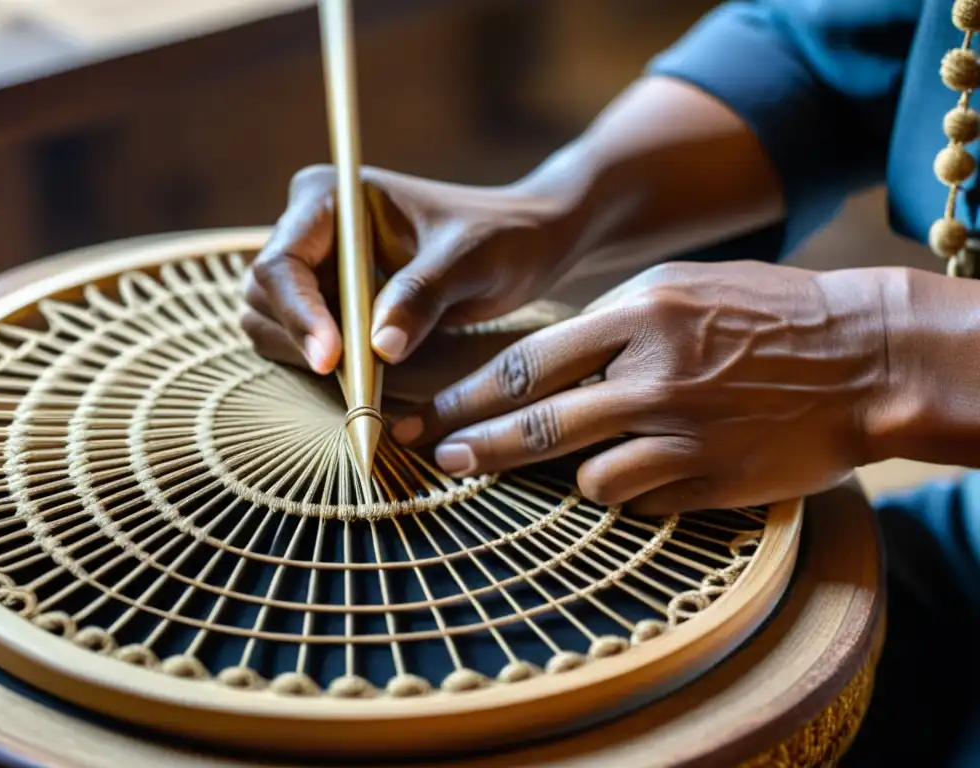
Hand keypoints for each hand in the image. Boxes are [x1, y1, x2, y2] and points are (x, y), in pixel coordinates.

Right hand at [241, 165, 576, 373]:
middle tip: (361, 379)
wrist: (523, 245)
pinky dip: (326, 365)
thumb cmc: (503, 237)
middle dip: (304, 339)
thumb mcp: (471, 259)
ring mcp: (315, 267)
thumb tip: (378, 348)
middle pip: (265, 296)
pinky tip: (372, 371)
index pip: (282, 261)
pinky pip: (299, 342)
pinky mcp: (328, 302)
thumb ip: (422, 295)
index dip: (299, 313)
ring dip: (311, 357)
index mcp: (332, 197)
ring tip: (373, 372)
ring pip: (271, 324)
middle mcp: (310, 228)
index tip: (333, 360)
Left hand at [389, 261, 892, 515]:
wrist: (865, 357)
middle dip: (474, 445)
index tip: (427, 413)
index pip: (528, 364)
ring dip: (560, 474)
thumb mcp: (683, 289)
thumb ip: (612, 322)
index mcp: (639, 316)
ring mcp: (683, 433)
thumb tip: (549, 361)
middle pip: (536, 423)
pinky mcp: (713, 480)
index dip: (468, 395)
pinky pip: (639, 500)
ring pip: (586, 474)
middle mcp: (652, 376)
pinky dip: (624, 492)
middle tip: (434, 459)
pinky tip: (636, 477)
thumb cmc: (767, 314)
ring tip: (554, 466)